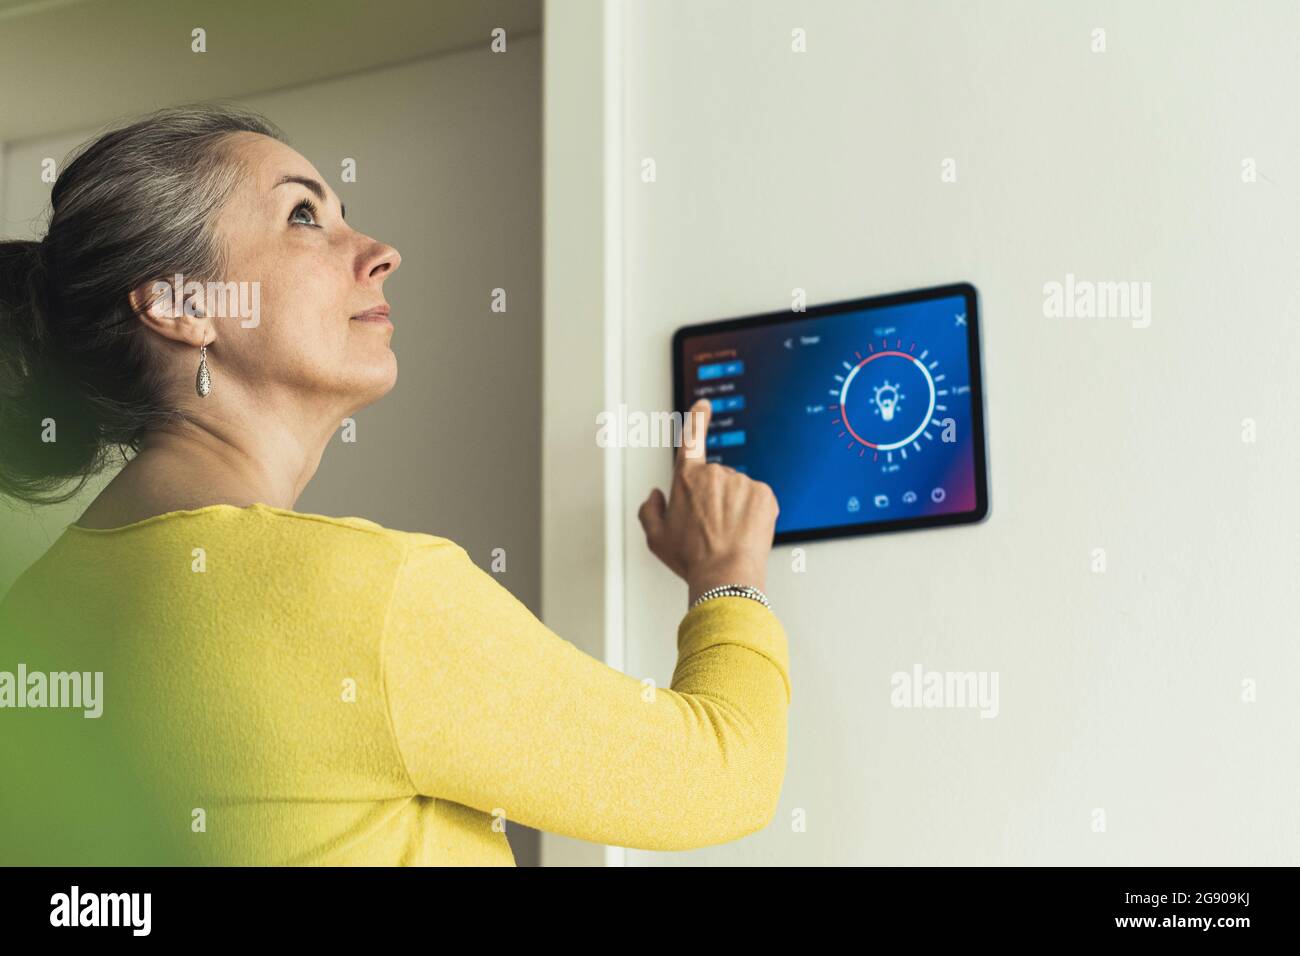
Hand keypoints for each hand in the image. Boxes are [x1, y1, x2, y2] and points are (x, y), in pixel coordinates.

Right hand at [638, 398, 778, 605]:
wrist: (726, 575)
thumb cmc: (691, 558)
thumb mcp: (656, 538)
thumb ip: (649, 511)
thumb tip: (656, 496)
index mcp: (687, 478)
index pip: (692, 438)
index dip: (697, 418)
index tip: (704, 404)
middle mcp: (715, 474)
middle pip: (716, 479)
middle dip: (715, 497)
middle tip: (711, 528)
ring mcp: (742, 482)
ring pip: (738, 490)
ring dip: (734, 506)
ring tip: (727, 535)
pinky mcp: (764, 494)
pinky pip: (757, 499)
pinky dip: (753, 513)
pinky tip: (744, 532)